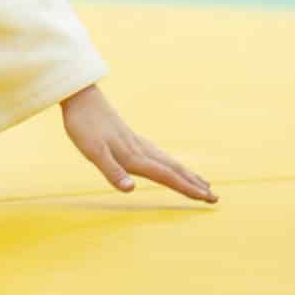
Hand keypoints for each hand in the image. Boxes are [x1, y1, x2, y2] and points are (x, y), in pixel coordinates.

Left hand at [61, 83, 215, 202]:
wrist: (80, 96)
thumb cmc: (84, 125)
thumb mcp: (92, 152)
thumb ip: (112, 171)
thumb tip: (131, 190)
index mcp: (134, 157)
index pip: (167, 176)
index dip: (187, 189)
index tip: (208, 198)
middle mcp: (140, 150)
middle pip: (174, 170)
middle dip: (194, 184)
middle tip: (214, 197)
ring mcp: (137, 143)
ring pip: (168, 161)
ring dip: (187, 174)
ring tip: (202, 182)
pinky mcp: (131, 138)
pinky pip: (159, 155)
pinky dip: (172, 164)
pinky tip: (170, 165)